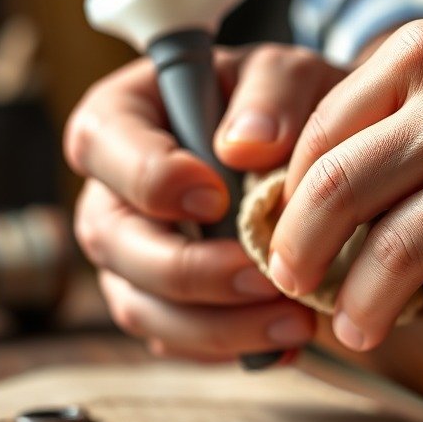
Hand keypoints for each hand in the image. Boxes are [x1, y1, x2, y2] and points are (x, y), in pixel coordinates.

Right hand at [64, 45, 345, 359]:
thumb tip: (245, 145)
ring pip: (140, 306)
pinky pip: (176, 341)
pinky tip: (285, 341)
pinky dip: (228, 348)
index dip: (151, 179)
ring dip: (214, 325)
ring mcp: (134, 253)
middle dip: (187, 270)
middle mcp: (114, 191)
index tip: (217, 198)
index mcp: (125, 117)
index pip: (104, 145)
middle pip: (114, 241)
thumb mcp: (290, 72)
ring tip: (292, 322)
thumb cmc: (287, 102)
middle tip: (262, 276)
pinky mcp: (166, 302)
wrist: (318, 153)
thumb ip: (273, 90)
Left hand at [270, 19, 422, 364]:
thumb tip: (316, 180)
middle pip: (341, 192)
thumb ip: (397, 103)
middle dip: (302, 256)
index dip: (292, 197)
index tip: (290, 235)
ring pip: (402, 252)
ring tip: (361, 331)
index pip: (322, 135)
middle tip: (299, 288)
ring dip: (368, 308)